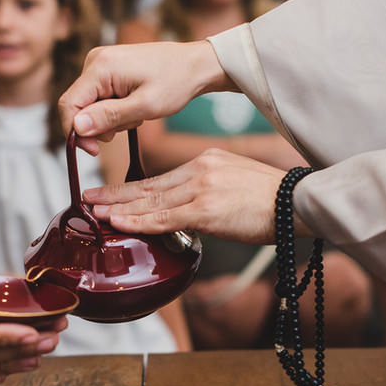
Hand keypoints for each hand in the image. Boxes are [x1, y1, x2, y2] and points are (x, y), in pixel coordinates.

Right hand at [59, 40, 233, 154]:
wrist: (195, 65)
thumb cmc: (176, 81)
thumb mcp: (144, 106)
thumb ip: (109, 117)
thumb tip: (77, 127)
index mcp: (100, 67)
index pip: (69, 105)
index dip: (76, 132)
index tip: (94, 151)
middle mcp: (95, 61)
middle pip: (78, 107)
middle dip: (99, 126)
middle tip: (128, 127)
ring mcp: (101, 64)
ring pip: (90, 105)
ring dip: (111, 119)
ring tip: (138, 114)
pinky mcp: (108, 70)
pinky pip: (100, 98)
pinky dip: (115, 110)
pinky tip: (135, 107)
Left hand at [83, 148, 299, 243]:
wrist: (297, 201)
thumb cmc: (272, 201)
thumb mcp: (235, 184)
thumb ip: (208, 195)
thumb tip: (189, 215)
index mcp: (206, 162)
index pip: (160, 178)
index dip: (131, 188)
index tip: (109, 193)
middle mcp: (200, 170)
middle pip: (149, 186)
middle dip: (116, 194)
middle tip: (89, 198)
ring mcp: (201, 189)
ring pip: (151, 202)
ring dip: (120, 208)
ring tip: (95, 211)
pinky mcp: (206, 210)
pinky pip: (164, 218)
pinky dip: (139, 221)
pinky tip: (120, 223)